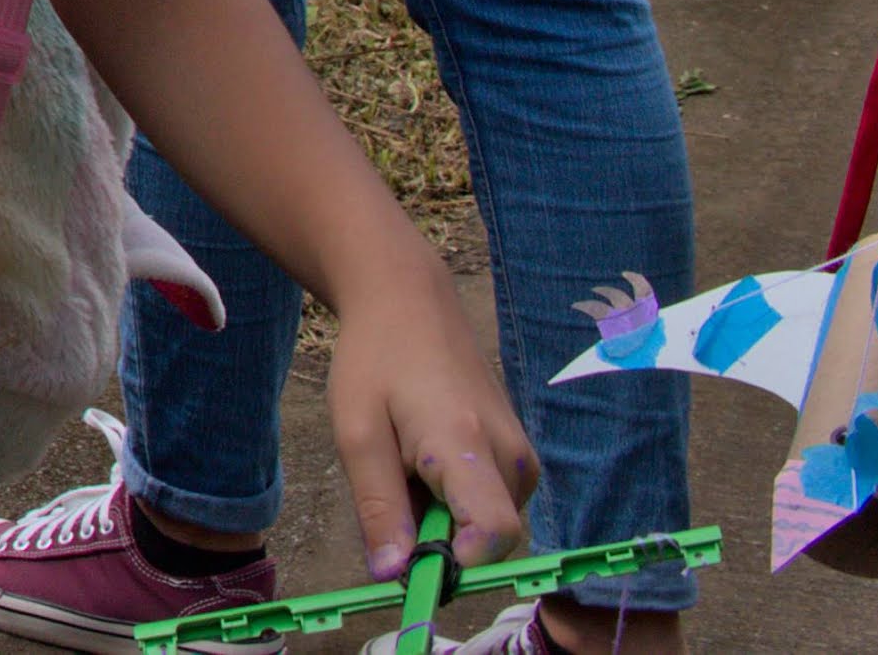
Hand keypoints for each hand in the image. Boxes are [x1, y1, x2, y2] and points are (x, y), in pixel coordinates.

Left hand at [318, 268, 539, 581]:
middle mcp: (510, 456)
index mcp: (467, 445)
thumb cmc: (376, 361)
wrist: (411, 302)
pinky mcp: (521, 457)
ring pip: (484, 525)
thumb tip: (392, 574)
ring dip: (441, 516)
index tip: (413, 559)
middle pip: (485, 541)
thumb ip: (378, 508)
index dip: (458, 564)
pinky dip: (454, 499)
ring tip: (405, 462)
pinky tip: (425, 458)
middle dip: (436, 539)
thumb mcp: (355, 434)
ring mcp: (522, 456)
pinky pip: (489, 503)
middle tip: (391, 485)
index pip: (494, 534)